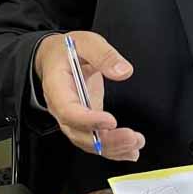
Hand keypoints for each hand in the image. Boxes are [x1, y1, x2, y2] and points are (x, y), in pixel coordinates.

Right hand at [34, 31, 144, 160]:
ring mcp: (73, 119)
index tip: (110, 121)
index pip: (68, 110)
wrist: (56, 57)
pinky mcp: (85, 122)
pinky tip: (131, 151)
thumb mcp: (86, 42)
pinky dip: (113, 149)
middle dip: (107, 140)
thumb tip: (124, 71)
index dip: (88, 120)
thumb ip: (103, 55)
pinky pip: (95, 141)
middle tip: (132, 138)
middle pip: (80, 134)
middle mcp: (62, 109)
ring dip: (113, 148)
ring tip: (137, 145)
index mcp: (57, 88)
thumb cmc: (67, 50)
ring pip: (89, 142)